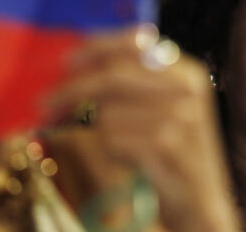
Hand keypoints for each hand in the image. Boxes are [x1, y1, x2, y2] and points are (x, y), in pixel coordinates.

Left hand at [43, 25, 239, 231]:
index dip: (97, 48)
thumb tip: (77, 62)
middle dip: (73, 88)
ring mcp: (181, 117)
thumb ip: (133, 80)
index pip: (136, 46)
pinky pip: (112, 139)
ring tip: (95, 137)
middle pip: (114, 76)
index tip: (67, 60)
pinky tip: (120, 156)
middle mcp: (188, 90)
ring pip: (107, 112)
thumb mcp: (163, 108)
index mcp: (188, 72)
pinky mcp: (168, 146)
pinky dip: (106, 148)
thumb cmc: (173, 152)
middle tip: (45, 101)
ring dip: (89, 126)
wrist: (200, 200)